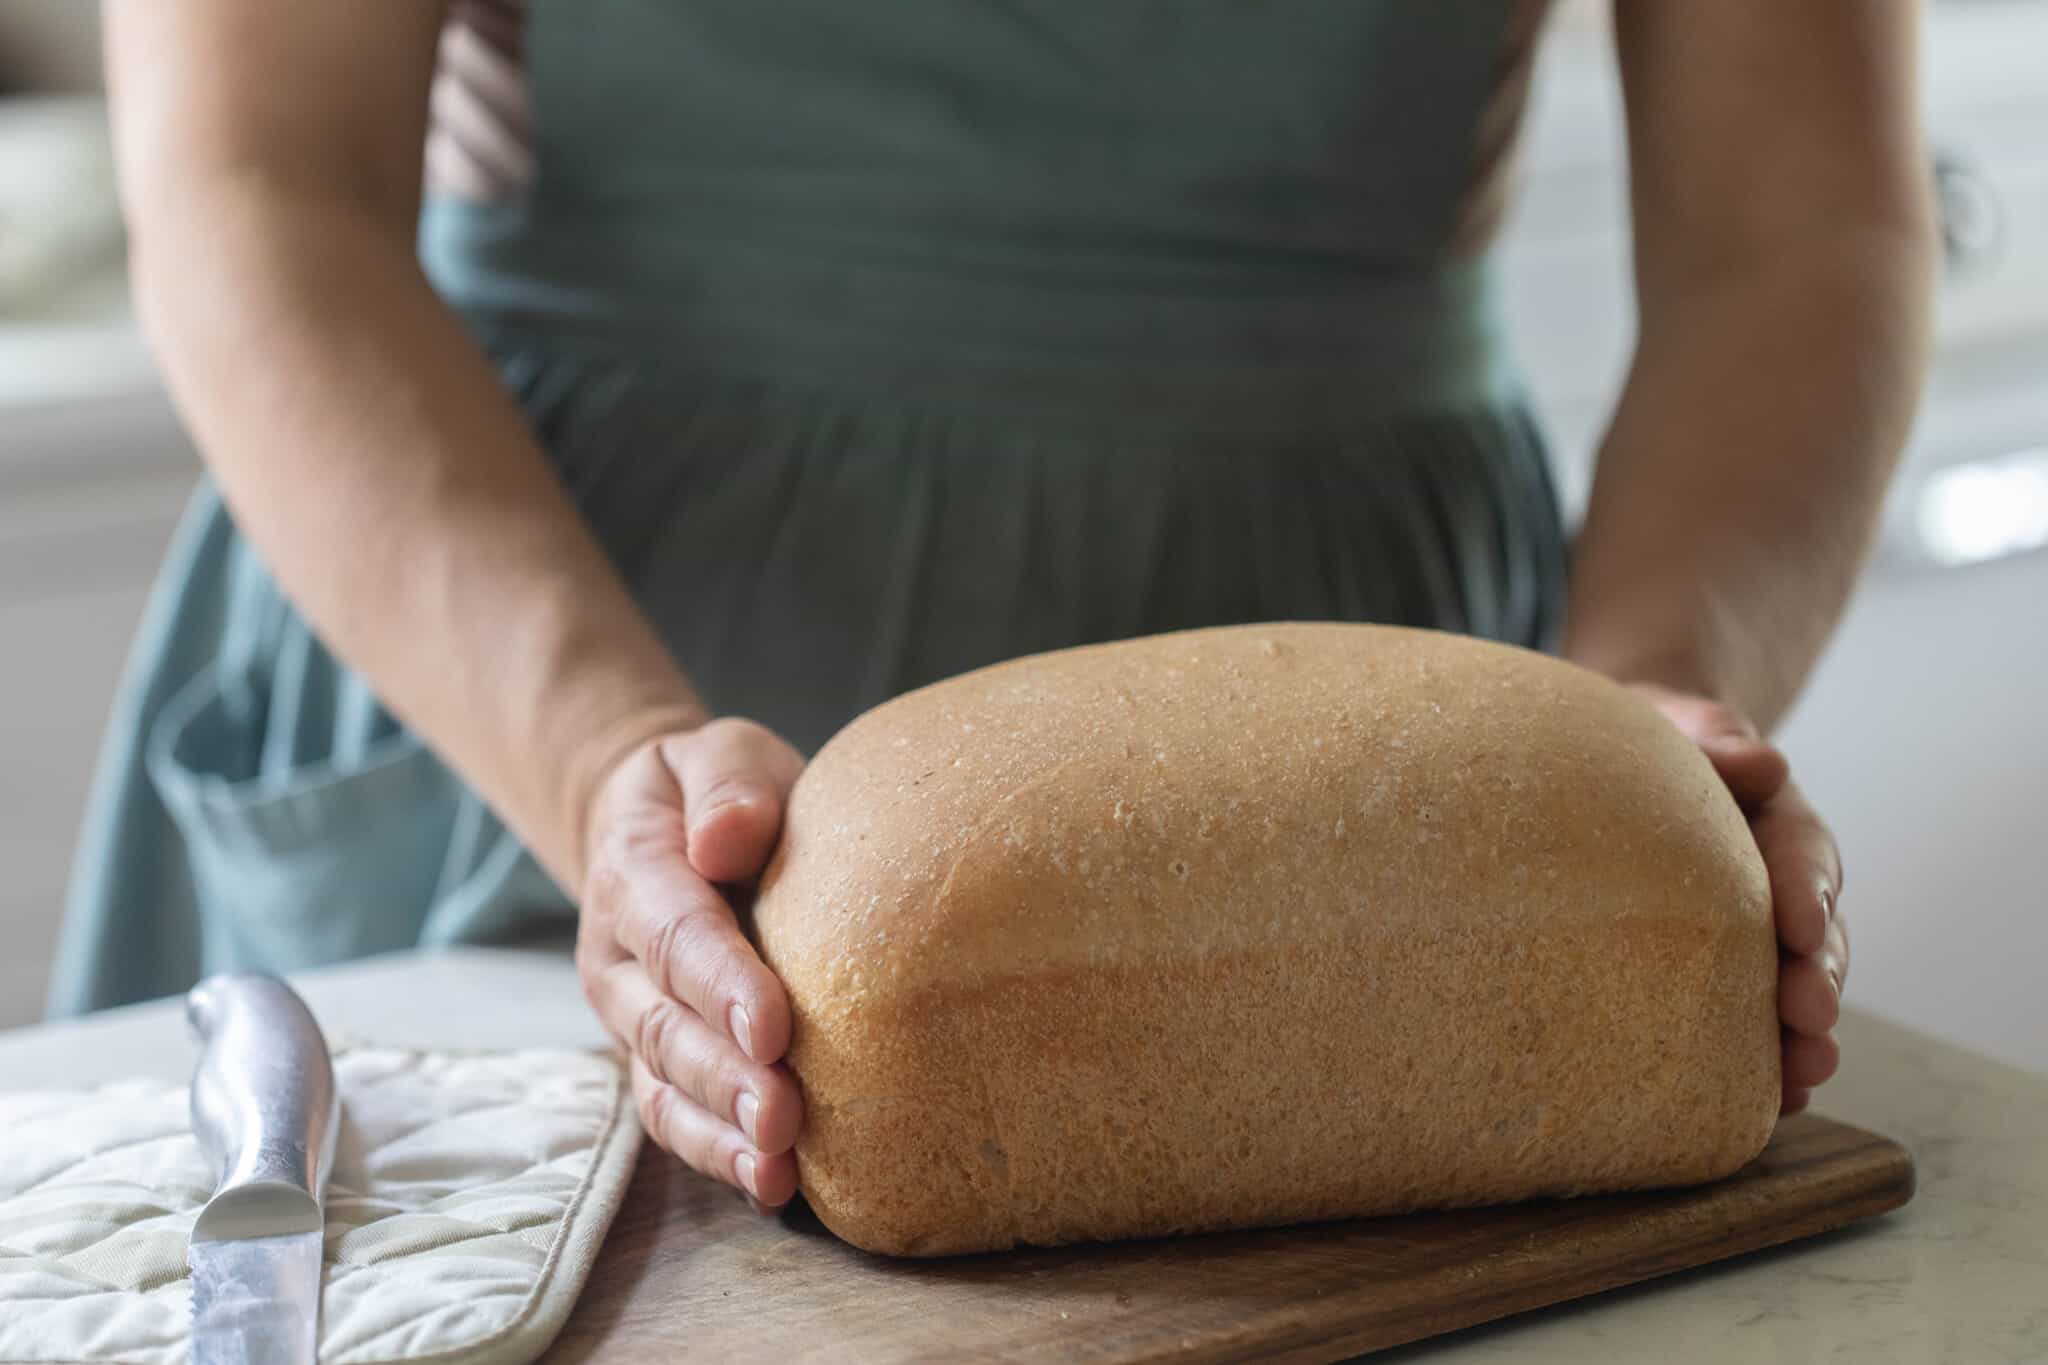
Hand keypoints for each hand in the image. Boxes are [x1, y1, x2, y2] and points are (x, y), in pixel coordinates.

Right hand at [575, 718, 806, 1205]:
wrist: (664, 827)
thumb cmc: (716, 793)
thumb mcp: (721, 752)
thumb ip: (727, 783)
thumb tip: (726, 836)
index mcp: (634, 874)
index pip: (676, 933)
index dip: (721, 984)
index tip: (772, 1026)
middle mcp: (619, 958)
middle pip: (664, 1026)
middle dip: (723, 1077)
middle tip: (782, 1116)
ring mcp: (633, 1017)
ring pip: (664, 1083)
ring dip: (719, 1130)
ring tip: (776, 1169)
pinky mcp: (658, 1059)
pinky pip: (674, 1115)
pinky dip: (715, 1153)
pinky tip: (770, 1186)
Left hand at [1628, 685, 1848, 1115]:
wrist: (1614, 766)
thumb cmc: (1648, 743)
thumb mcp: (1676, 726)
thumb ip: (1714, 738)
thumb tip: (1758, 761)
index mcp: (1774, 821)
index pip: (1802, 853)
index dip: (1806, 891)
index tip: (1802, 929)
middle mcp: (1778, 887)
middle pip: (1814, 936)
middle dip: (1816, 979)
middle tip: (1808, 1018)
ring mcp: (1756, 937)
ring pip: (1793, 988)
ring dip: (1802, 1035)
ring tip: (1804, 1076)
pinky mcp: (1722, 974)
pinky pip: (1751, 1021)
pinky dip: (1765, 1062)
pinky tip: (1768, 1102)